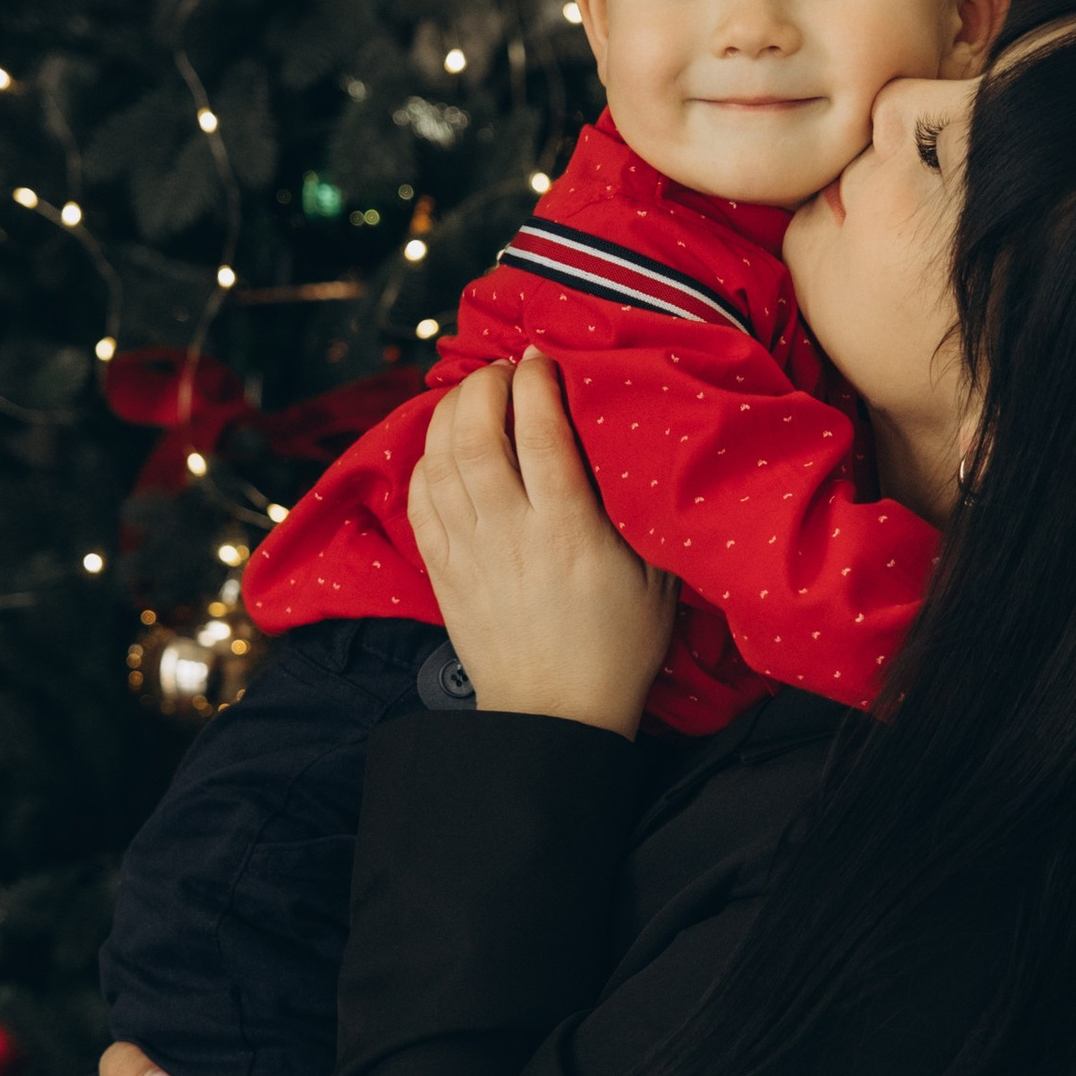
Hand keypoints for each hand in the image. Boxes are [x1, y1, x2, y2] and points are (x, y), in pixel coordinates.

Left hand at [405, 352, 675, 735]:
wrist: (554, 715)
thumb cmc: (616, 648)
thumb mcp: (655, 578)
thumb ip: (639, 510)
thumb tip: (636, 445)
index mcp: (569, 532)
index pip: (543, 435)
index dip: (536, 384)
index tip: (541, 359)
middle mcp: (511, 534)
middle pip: (477, 436)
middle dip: (484, 387)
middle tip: (502, 371)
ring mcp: (469, 553)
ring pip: (440, 461)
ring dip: (450, 414)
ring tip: (473, 395)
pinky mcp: (443, 572)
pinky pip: (419, 500)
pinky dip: (426, 461)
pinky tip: (445, 447)